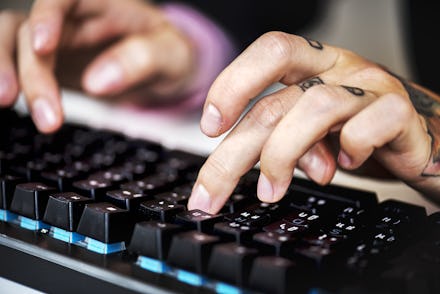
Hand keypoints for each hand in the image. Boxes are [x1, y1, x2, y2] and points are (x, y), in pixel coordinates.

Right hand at [0, 0, 194, 132]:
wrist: (164, 69)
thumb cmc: (169, 53)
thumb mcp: (170, 54)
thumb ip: (140, 59)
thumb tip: (98, 82)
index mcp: (101, 3)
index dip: (47, 18)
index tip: (43, 48)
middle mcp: (72, 19)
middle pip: (32, 30)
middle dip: (31, 70)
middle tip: (45, 113)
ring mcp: (58, 42)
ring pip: (14, 45)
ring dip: (8, 74)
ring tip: (10, 106)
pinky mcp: (51, 65)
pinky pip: (19, 67)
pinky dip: (12, 82)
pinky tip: (14, 105)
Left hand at [188, 31, 439, 213]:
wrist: (427, 138)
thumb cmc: (364, 131)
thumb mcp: (316, 134)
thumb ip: (288, 143)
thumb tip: (262, 172)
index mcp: (315, 65)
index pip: (270, 53)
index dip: (233, 84)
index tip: (210, 127)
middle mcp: (341, 69)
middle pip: (274, 103)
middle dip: (233, 154)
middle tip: (210, 193)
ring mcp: (372, 88)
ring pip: (314, 107)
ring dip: (281, 156)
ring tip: (271, 190)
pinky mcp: (402, 114)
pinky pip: (369, 123)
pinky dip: (350, 147)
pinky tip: (346, 163)